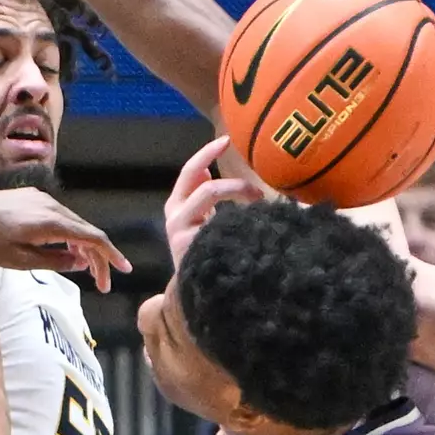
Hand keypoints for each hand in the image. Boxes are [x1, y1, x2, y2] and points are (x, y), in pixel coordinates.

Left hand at [0, 189, 132, 293]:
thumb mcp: (21, 262)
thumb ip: (54, 263)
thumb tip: (81, 263)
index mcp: (51, 223)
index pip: (92, 238)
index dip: (111, 255)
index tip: (124, 270)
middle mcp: (52, 206)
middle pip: (87, 231)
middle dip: (98, 258)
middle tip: (103, 283)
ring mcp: (43, 199)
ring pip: (74, 224)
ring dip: (83, 246)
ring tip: (85, 270)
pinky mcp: (34, 197)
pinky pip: (61, 217)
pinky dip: (69, 234)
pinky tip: (66, 250)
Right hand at [165, 138, 262, 267]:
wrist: (195, 293)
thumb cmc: (203, 252)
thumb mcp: (200, 221)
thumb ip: (202, 197)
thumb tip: (209, 174)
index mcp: (177, 205)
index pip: (190, 172)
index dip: (206, 154)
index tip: (226, 141)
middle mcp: (175, 216)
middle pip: (199, 184)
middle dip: (228, 177)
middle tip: (252, 179)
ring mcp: (181, 233)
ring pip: (210, 196)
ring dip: (238, 192)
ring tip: (259, 202)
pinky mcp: (191, 248)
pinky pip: (219, 224)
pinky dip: (240, 220)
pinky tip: (254, 224)